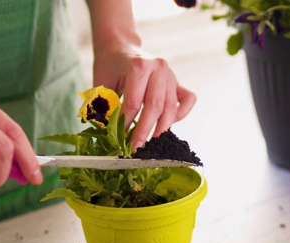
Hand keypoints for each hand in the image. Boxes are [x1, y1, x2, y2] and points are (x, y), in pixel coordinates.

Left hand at [85, 0, 195, 150]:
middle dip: (145, 132)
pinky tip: (167, 124)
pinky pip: (188, 100)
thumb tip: (110, 135)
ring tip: (152, 146)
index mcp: (139, 66)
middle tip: (136, 149)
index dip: (127, 123)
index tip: (120, 140)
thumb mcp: (102, 84)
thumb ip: (106, 107)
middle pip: (155, 107)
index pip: (134, 102)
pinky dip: (180, 115)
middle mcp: (159, 69)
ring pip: (171, 108)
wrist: (121, 47)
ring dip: (162, 130)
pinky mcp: (178, 81)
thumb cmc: (110, 66)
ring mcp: (171, 75)